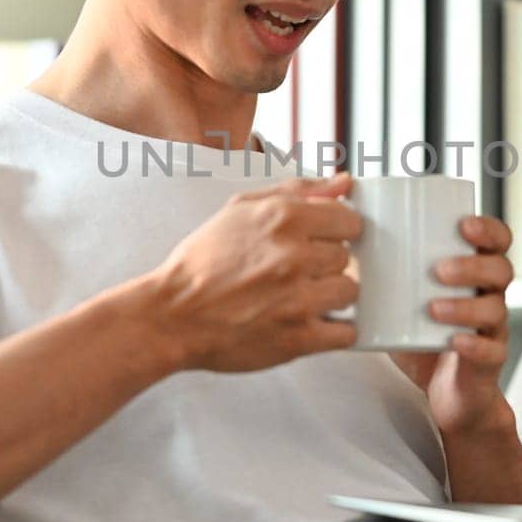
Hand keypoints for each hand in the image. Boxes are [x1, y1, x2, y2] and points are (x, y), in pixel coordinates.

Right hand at [147, 173, 360, 372]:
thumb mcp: (241, 209)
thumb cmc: (202, 263)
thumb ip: (298, 190)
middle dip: (325, 264)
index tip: (321, 240)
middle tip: (296, 272)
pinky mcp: (298, 338)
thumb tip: (344, 183)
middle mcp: (294, 256)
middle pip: (346, 256)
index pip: (348, 220)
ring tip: (300, 297)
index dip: (336, 231)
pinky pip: (345, 332)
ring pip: (349, 291)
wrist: (172, 316)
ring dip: (330, 296)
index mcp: (282, 218)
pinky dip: (334, 330)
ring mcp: (298, 299)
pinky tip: (311, 322)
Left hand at [389, 216, 514, 435]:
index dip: (487, 229)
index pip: (497, 240)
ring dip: (465, 306)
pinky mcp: (488, 362)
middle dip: (472, 266)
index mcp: (474, 272)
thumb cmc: (422, 334)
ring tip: (432, 308)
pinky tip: (453, 341)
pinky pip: (490, 351)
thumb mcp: (401, 297)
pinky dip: (472, 344)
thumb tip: (342, 236)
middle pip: (501, 269)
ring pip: (495, 310)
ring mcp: (492, 330)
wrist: (443, 391)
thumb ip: (381, 268)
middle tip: (439, 270)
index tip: (463, 224)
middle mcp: (489, 296)